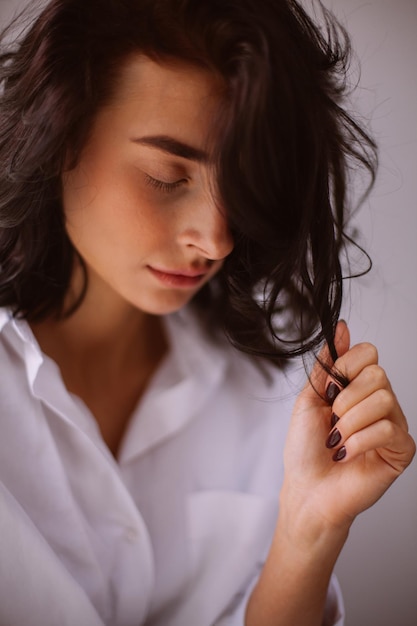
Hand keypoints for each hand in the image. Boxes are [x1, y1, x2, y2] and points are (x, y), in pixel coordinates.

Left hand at [282, 321, 415, 530]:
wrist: (307, 489)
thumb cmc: (306, 449)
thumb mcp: (310, 398)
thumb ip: (328, 364)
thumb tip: (341, 327)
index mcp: (358, 387)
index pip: (369, 353)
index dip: (346, 367)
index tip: (329, 391)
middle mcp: (380, 402)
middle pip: (378, 374)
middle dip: (345, 399)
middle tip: (333, 421)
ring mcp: (393, 425)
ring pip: (383, 399)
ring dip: (350, 422)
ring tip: (338, 440)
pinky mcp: (401, 450)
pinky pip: (389, 429)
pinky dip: (361, 440)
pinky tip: (349, 453)